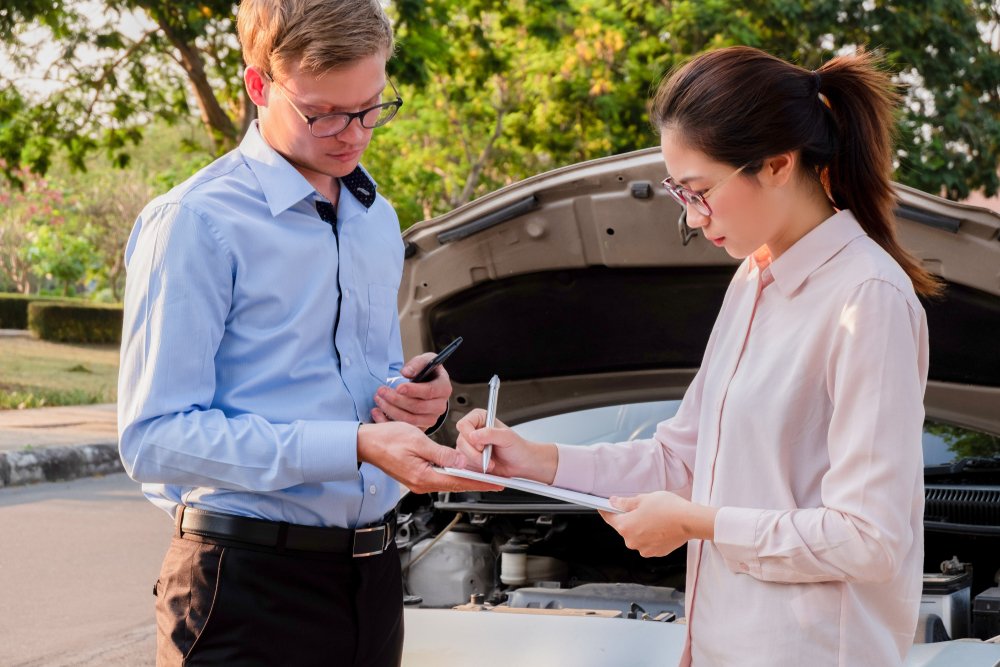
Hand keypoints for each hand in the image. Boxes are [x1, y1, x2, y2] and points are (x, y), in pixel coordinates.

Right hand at [357, 421, 501, 493]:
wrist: (366, 443)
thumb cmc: (387, 439)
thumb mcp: (418, 441)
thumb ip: (441, 453)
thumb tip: (461, 460)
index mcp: (423, 476)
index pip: (458, 481)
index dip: (479, 482)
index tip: (494, 483)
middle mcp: (421, 483)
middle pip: (456, 484)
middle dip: (477, 482)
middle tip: (496, 481)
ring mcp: (418, 482)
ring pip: (448, 481)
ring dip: (465, 477)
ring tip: (483, 475)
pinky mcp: (416, 477)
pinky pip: (439, 477)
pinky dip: (452, 474)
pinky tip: (460, 469)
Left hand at [371, 352, 451, 429]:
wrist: (428, 385)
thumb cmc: (427, 372)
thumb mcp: (425, 361)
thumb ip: (417, 364)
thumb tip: (406, 372)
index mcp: (443, 388)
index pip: (430, 391)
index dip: (413, 390)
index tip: (398, 387)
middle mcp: (440, 406)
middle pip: (418, 407)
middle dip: (397, 400)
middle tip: (381, 391)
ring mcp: (431, 419)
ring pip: (410, 420)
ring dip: (391, 410)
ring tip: (378, 399)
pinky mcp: (420, 427)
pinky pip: (404, 429)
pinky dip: (388, 422)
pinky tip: (377, 412)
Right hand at [455, 408, 557, 483]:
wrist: (521, 463)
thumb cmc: (517, 448)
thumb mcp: (507, 437)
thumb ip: (490, 433)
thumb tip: (474, 436)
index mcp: (479, 419)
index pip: (463, 425)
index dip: (470, 436)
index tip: (482, 445)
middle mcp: (472, 431)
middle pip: (460, 442)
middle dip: (474, 454)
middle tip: (487, 458)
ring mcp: (470, 446)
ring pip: (461, 455)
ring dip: (476, 462)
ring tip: (490, 463)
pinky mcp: (469, 459)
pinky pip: (464, 465)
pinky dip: (475, 469)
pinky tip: (486, 466)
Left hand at [598, 491, 717, 557]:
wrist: (689, 521)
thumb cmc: (668, 508)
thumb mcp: (643, 499)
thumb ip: (625, 503)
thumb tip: (614, 502)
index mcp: (625, 527)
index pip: (609, 518)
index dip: (606, 511)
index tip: (603, 507)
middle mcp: (632, 541)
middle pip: (625, 528)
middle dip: (630, 519)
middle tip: (641, 508)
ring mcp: (644, 549)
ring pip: (637, 536)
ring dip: (641, 528)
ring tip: (654, 517)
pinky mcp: (656, 552)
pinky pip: (648, 543)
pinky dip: (651, 536)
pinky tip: (660, 526)